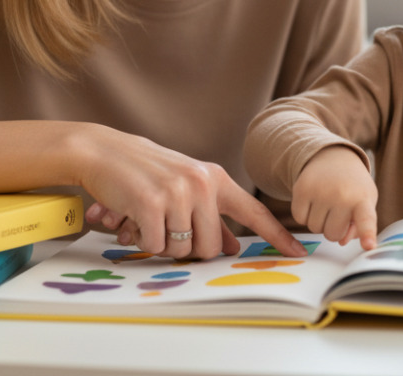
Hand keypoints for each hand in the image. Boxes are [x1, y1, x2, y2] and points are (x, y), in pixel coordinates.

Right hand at [74, 125, 305, 260]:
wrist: (103, 151)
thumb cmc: (145, 172)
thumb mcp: (185, 187)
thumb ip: (211, 216)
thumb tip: (232, 246)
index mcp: (214, 178)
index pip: (254, 211)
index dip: (277, 234)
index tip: (299, 251)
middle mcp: (202, 183)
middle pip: (211, 248)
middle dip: (188, 249)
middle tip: (167, 230)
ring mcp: (178, 192)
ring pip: (182, 249)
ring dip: (162, 244)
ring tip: (148, 219)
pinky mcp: (152, 203)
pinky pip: (156, 245)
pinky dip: (142, 240)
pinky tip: (132, 218)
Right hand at [291, 145, 377, 248]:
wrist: (333, 157)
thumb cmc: (353, 187)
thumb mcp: (365, 203)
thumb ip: (359, 227)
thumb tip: (342, 241)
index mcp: (363, 199)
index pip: (366, 220)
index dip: (367, 234)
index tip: (369, 246)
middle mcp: (342, 194)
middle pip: (332, 235)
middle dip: (333, 228)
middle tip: (338, 211)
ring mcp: (321, 191)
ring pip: (314, 229)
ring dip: (319, 222)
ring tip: (326, 203)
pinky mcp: (302, 188)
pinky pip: (299, 219)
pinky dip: (304, 214)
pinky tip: (313, 200)